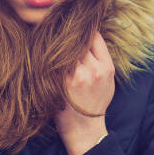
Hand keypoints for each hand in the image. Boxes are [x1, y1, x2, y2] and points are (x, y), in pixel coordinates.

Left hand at [55, 31, 114, 154]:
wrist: (83, 128)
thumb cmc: (95, 102)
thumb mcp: (108, 80)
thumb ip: (101, 58)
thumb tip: (89, 32)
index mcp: (106, 68)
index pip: (94, 37)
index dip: (85, 29)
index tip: (77, 26)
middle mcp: (92, 71)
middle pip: (78, 41)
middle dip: (69, 35)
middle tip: (59, 27)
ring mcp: (75, 77)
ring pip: (64, 49)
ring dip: (57, 44)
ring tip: (50, 38)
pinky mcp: (60, 83)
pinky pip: (54, 61)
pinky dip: (49, 56)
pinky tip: (44, 53)